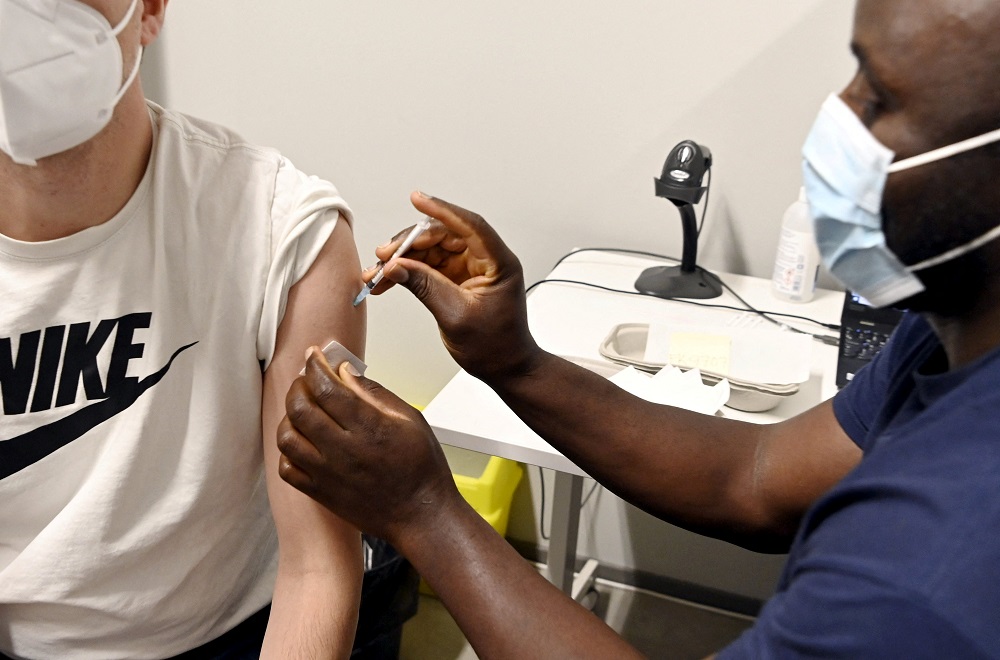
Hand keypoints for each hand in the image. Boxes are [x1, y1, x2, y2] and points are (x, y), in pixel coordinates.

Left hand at [277, 348, 461, 546]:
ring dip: (290, 416)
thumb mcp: (410, 419)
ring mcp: (328, 474)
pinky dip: (288, 450)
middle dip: (299, 385)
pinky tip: (304, 442)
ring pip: (286, 436)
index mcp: (368, 427)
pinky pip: (287, 468)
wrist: (421, 515)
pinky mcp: (320, 493)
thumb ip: (373, 393)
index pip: (326, 387)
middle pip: (300, 407)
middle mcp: (343, 450)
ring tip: (304, 410)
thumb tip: (344, 372)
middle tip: (309, 379)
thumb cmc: (422, 468)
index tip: (314, 355)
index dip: (315, 365)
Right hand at [367, 191, 540, 382]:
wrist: (505, 368)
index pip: (470, 226)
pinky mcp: (458, 279)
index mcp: (498, 263)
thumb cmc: (496, 347)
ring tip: (377, 273)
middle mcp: (486, 260)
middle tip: (383, 256)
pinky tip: (387, 280)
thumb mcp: (456, 316)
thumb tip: (396, 267)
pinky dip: (408, 272)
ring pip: (432, 250)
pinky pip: (429, 266)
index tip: (417, 199)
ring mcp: (471, 268)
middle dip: (410, 243)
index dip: (442, 210)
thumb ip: (425, 287)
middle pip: (444, 236)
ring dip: (403, 259)